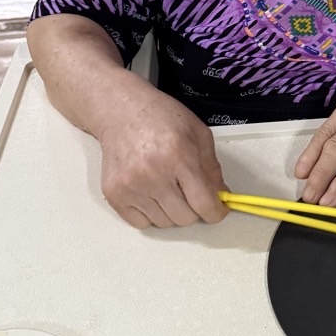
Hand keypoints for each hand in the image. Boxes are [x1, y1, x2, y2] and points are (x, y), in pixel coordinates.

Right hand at [95, 80, 225, 228]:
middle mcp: (153, 173)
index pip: (203, 203)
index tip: (218, 211)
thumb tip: (220, 196)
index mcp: (178, 155)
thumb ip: (212, 168)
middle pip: (185, 218)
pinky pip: (141, 224)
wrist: (121, 111)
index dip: (216, 212)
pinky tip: (150, 192)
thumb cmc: (159, 117)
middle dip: (194, 208)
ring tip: (166, 185)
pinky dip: (151, 214)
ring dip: (172, 211)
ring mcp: (131, 186)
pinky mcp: (114, 194)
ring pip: (165, 223)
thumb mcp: (198, 133)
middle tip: (189, 190)